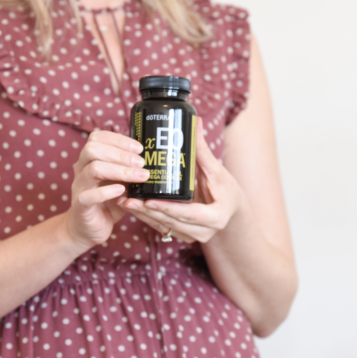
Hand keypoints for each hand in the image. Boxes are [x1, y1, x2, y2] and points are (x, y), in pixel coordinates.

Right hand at [65, 130, 149, 248]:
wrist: (89, 229)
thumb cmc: (108, 203)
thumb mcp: (122, 183)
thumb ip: (130, 172)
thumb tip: (154, 161)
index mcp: (89, 160)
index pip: (97, 138)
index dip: (119, 139)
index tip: (139, 148)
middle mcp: (81, 170)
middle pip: (93, 149)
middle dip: (120, 153)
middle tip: (141, 163)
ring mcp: (79, 187)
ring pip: (93, 169)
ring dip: (120, 171)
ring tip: (139, 177)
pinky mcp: (80, 206)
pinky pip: (89, 196)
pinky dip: (107, 192)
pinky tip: (122, 191)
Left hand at [119, 118, 242, 242]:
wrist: (232, 212)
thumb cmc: (227, 190)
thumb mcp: (217, 171)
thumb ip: (202, 150)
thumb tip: (195, 121)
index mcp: (216, 217)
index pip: (189, 214)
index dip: (168, 208)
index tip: (148, 200)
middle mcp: (204, 232)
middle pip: (171, 222)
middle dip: (148, 212)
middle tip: (128, 199)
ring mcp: (192, 236)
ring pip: (163, 227)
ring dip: (142, 215)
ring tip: (124, 201)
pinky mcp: (182, 235)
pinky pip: (162, 227)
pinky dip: (147, 217)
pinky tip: (132, 206)